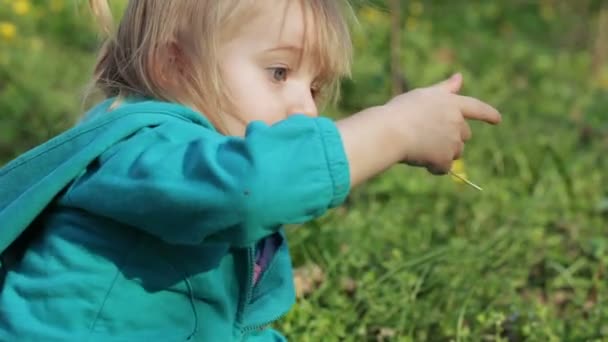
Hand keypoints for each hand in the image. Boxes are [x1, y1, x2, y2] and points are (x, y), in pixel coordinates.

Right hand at [384, 73, 500, 173]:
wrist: (390, 132)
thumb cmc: (401, 111)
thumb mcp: (423, 96)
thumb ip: (444, 89)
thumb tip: (460, 77)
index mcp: (452, 103)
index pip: (477, 108)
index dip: (488, 114)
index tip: (497, 119)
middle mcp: (457, 121)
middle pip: (464, 135)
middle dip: (451, 139)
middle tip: (426, 139)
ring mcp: (453, 141)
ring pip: (455, 153)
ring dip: (442, 154)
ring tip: (420, 148)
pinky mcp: (446, 158)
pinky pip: (444, 168)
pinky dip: (434, 167)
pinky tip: (419, 160)